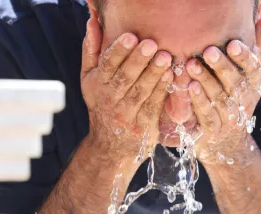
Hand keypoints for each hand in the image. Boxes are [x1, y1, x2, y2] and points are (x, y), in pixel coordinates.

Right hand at [80, 17, 172, 162]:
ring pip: (140, 92)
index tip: (130, 36)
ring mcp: (127, 115)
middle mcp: (110, 100)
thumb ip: (91, 51)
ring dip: (153, 74)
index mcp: (98, 85)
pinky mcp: (144, 127)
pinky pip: (153, 106)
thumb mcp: (89, 79)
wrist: (109, 146)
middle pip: (125, 78)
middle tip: (152, 44)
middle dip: (138, 60)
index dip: (118, 51)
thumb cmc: (102, 104)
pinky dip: (162, 92)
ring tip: (166, 57)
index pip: (107, 66)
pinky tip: (171, 77)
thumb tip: (92, 21)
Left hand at [185, 16, 260, 164]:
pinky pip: (207, 116)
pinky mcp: (214, 131)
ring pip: (220, 98)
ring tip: (191, 64)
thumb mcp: (249, 76)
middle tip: (208, 50)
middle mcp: (245, 101)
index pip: (254, 70)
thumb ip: (257, 47)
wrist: (227, 143)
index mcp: (255, 86)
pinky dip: (199, 102)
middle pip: (236, 83)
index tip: (233, 44)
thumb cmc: (236, 99)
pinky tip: (189, 87)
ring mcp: (230, 118)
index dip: (244, 58)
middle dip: (222, 67)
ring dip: (206, 81)